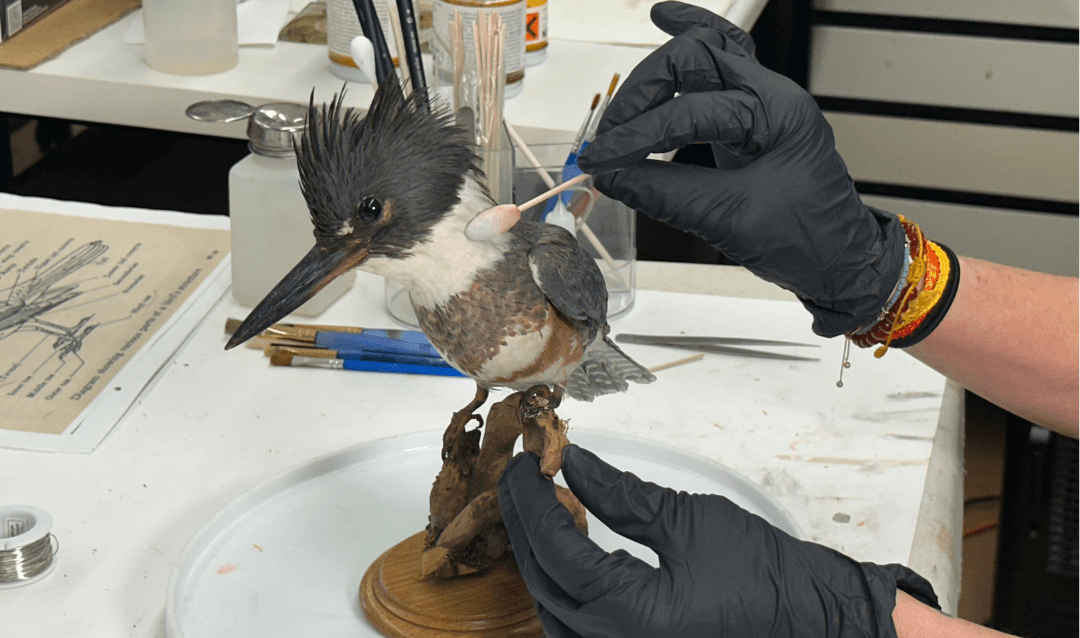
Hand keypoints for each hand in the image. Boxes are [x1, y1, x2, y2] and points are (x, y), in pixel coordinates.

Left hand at [498, 445, 937, 637]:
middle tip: (520, 482)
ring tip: (537, 511)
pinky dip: (561, 590)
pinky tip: (563, 556)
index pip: (556, 551)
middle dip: (525, 526)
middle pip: (543, 583)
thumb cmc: (768, 579)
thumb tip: (575, 465)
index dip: (532, 502)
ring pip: (551, 612)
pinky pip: (575, 630)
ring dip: (537, 560)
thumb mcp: (689, 521)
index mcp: (631, 616)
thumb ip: (622, 495)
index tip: (525, 467)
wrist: (816, 622)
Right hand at [577, 1, 905, 336]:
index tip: (603, 162)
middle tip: (610, 138)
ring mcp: (761, 99)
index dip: (640, 136)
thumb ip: (666, 195)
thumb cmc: (807, 240)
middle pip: (695, 59)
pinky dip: (691, 38)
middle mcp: (771, 95)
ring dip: (656, 75)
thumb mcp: (730, 220)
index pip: (692, 110)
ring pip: (704, 52)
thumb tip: (613, 178)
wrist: (839, 259)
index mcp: (778, 114)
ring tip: (620, 108)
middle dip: (643, 93)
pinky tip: (665, 19)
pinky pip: (720, 62)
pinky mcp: (748, 113)